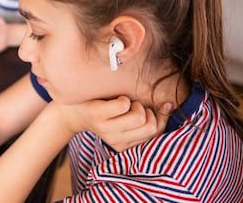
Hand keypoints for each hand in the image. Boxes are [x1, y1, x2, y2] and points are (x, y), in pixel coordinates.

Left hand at [54, 97, 172, 151]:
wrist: (72, 108)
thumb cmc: (104, 110)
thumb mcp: (126, 117)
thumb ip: (149, 114)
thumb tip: (170, 105)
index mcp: (125, 145)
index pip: (156, 132)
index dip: (161, 117)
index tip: (157, 106)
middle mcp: (117, 141)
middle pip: (151, 126)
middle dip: (146, 110)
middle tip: (131, 106)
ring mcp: (107, 129)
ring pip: (139, 116)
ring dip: (135, 104)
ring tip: (122, 103)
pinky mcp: (98, 116)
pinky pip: (124, 105)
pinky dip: (122, 98)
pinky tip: (113, 100)